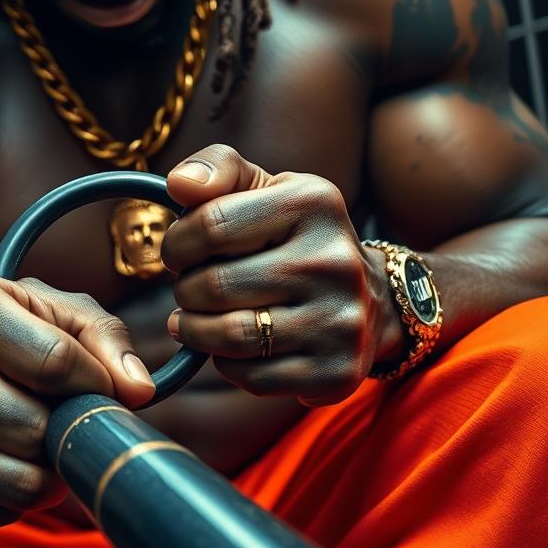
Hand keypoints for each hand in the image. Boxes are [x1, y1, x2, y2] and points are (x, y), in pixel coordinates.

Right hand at [0, 271, 154, 529]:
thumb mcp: (37, 309)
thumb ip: (99, 334)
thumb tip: (139, 391)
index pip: (59, 362)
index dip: (93, 384)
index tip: (95, 387)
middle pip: (41, 428)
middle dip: (62, 430)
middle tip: (50, 416)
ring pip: (26, 484)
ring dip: (43, 472)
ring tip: (26, 444)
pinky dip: (9, 499)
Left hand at [161, 145, 397, 405]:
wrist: (370, 297)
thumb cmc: (295, 236)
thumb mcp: (265, 188)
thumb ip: (217, 170)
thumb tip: (179, 184)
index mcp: (314, 203)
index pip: (210, 224)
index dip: (177, 244)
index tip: (178, 253)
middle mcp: (335, 260)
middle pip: (214, 286)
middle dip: (186, 290)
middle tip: (190, 290)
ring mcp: (340, 321)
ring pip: (229, 336)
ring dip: (196, 331)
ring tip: (196, 320)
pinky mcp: (336, 372)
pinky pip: (250, 377)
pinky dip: (227, 363)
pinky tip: (234, 347)